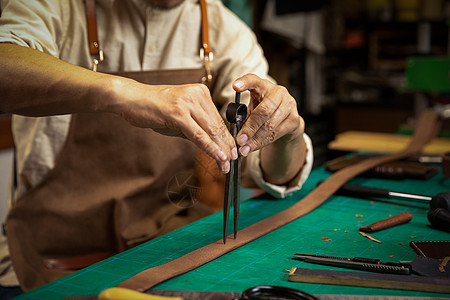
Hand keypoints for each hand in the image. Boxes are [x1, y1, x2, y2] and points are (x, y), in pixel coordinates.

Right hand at [111, 80, 237, 172]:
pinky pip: (198, 134)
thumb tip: (211, 145)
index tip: (232, 153)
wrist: (131, 99)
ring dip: (220, 150)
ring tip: (226, 165)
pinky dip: (209, 147)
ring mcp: (188, 103)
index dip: (227, 138)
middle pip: (217, 126)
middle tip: (232, 163)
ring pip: (210, 131)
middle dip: (226, 147)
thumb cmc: (154, 109)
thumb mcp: (179, 116)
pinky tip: (218, 157)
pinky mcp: (178, 113)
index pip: (219, 120)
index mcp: (201, 93)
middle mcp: (198, 95)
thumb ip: (195, 127)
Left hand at [232, 74, 303, 156]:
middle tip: (239, 139)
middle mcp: (278, 92)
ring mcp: (289, 105)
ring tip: (244, 148)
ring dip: (255, 139)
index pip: (254, 80)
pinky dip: (262, 142)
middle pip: (263, 110)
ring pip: (270, 125)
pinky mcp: (295, 119)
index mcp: (263, 86)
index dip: (245, 82)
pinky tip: (254, 147)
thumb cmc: (264, 113)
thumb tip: (237, 132)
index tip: (235, 86)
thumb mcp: (253, 110)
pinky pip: (276, 133)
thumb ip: (244, 117)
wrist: (287, 123)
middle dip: (250, 127)